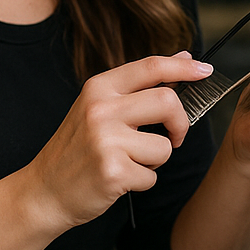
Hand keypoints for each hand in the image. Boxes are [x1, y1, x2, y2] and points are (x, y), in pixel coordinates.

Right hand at [22, 52, 213, 231]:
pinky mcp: (112, 171)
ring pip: (165, 147)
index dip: (183, 68)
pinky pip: (152, 176)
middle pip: (168, 102)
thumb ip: (140, 85)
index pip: (151, 67)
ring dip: (155, 160)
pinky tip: (118, 180)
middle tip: (173, 136)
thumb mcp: (100, 107)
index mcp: (99, 88)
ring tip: (128, 161)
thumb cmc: (78, 149)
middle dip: (180, 124)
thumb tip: (183, 58)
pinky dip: (142, 182)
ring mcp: (105, 140)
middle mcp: (101, 109)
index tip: (205, 71)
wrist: (44, 191)